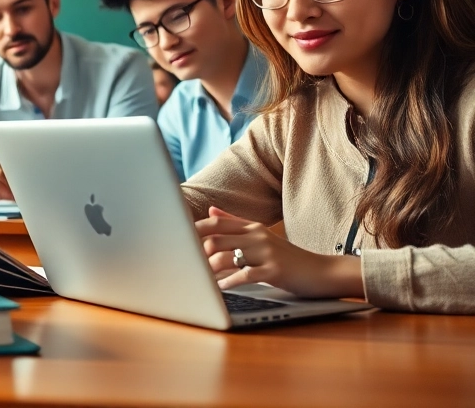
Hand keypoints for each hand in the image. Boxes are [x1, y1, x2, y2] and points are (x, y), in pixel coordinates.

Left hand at [196, 207, 363, 297]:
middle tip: (184, 265)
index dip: (193, 231)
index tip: (177, 241)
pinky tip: (220, 289)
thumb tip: (210, 210)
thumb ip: (235, 224)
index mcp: (251, 227)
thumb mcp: (261, 237)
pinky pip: (245, 275)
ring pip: (226, 257)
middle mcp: (256, 236)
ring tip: (198, 280)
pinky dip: (228, 283)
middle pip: (215, 239)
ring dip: (208, 271)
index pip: (215, 223)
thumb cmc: (288, 258)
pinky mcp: (275, 270)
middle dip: (196, 253)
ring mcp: (266, 252)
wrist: (323, 272)